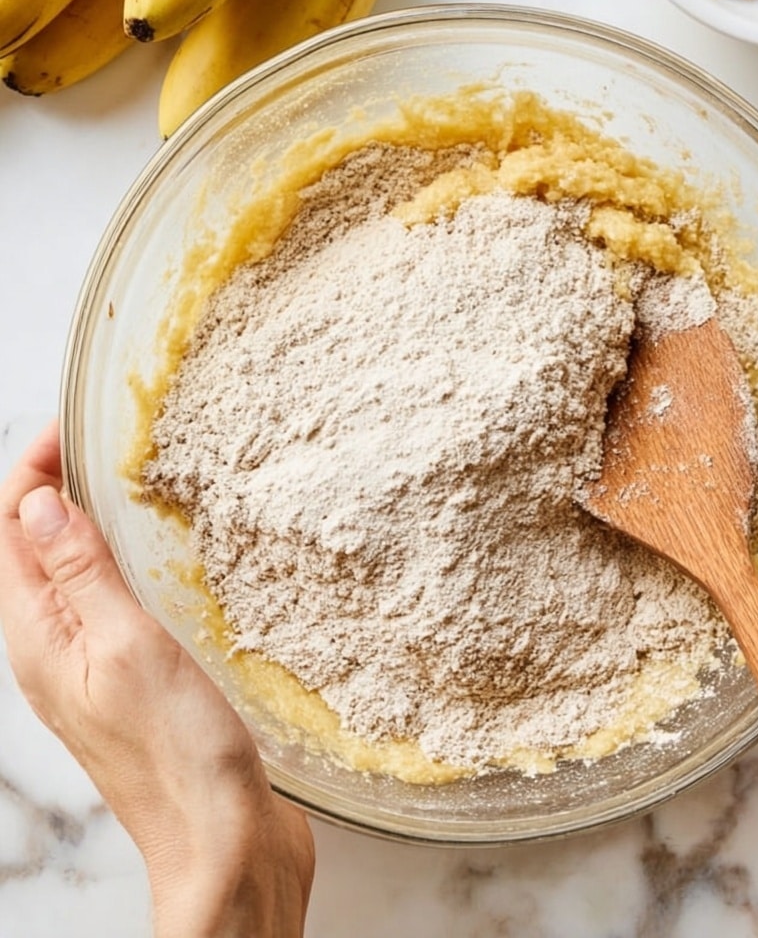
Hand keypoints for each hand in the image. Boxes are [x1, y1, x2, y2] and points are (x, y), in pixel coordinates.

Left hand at [0, 422, 314, 937]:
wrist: (223, 843)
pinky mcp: (134, 681)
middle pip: (33, 550)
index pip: (10, 534)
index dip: (31, 473)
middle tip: (101, 444)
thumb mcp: (126, 649)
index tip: (70, 428)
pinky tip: (164, 556)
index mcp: (39, 641)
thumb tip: (40, 504)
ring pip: (73, 575)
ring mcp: (94, 668)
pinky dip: (124, 563)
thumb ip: (81, 576)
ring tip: (132, 483)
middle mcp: (56, 652)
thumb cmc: (177, 756)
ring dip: (90, 524)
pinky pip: (111, 604)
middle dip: (55, 489)